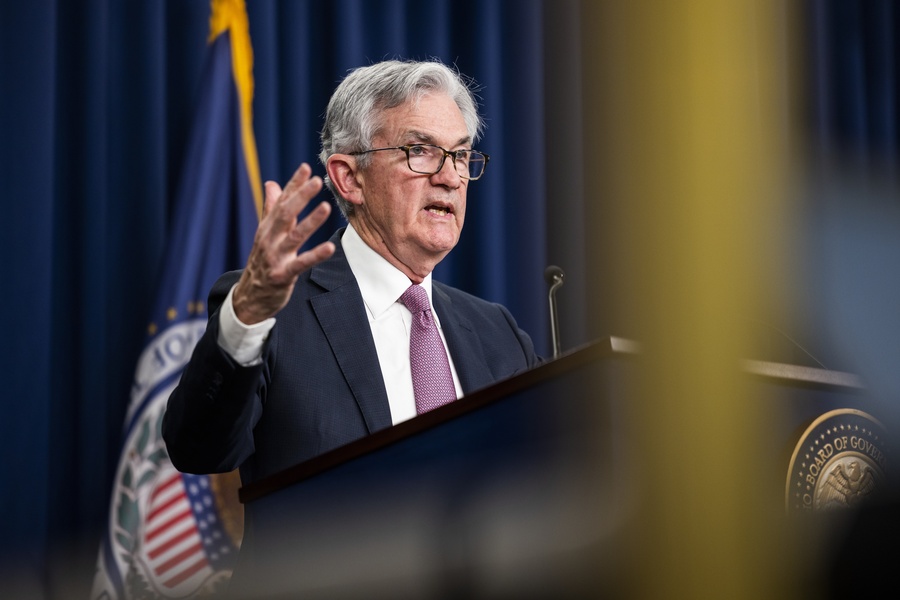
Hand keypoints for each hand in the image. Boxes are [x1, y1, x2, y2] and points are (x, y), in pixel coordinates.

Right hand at [233, 163, 335, 323]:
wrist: (250, 296)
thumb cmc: (262, 262)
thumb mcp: (265, 234)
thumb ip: (271, 209)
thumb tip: (272, 183)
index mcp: (267, 227)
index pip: (281, 201)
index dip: (293, 185)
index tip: (306, 168)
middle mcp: (269, 239)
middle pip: (285, 214)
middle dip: (301, 197)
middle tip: (317, 182)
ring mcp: (275, 257)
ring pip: (294, 236)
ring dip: (310, 222)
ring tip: (326, 207)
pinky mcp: (282, 275)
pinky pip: (300, 264)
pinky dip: (315, 255)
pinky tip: (330, 248)